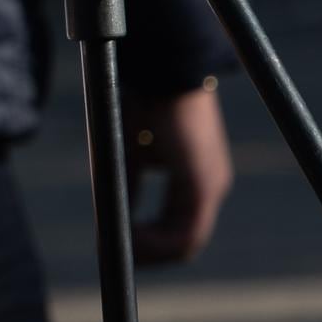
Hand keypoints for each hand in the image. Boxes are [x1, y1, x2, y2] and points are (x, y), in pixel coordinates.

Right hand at [129, 80, 232, 266]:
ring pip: (185, 243)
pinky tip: (129, 237)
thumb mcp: (126, 154)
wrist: (159, 67)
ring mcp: (210, 187)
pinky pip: (184, 234)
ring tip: (117, 244)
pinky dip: (156, 244)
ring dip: (149, 251)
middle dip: (146, 253)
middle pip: (182, 242)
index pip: (176, 227)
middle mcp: (209, 186)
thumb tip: (110, 225)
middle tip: (112, 253)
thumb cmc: (142, 101)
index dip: (146, 244)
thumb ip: (124, 189)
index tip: (115, 246)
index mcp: (193, 179)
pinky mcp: (203, 184)